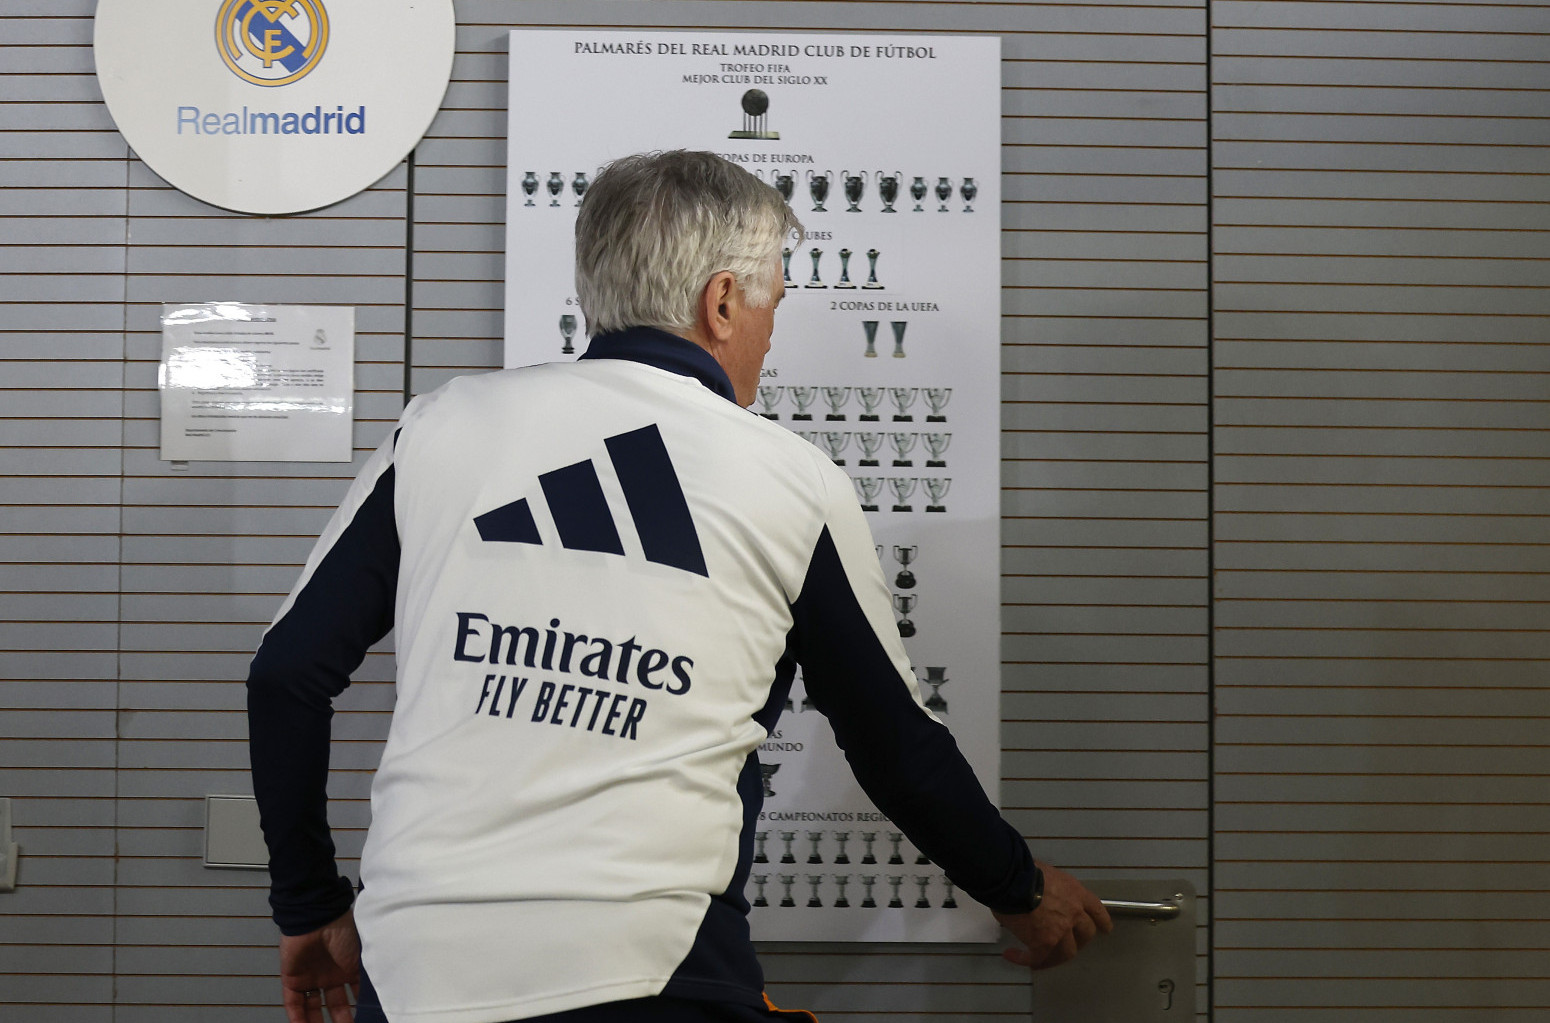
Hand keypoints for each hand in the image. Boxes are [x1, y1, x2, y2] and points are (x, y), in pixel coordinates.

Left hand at [278, 908, 360, 1022]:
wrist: (317, 919)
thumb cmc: (343, 932)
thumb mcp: (362, 956)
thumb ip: (367, 976)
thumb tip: (380, 994)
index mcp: (349, 968)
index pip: (354, 994)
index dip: (358, 1008)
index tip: (364, 1018)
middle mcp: (331, 975)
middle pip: (334, 1004)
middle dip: (340, 1020)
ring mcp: (311, 977)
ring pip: (313, 1007)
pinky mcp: (293, 979)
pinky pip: (293, 1002)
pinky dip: (297, 1018)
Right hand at [992, 861, 1112, 969]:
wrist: (1013, 880)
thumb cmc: (1026, 871)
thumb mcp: (1048, 874)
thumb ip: (1053, 889)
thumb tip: (1040, 896)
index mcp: (1076, 894)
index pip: (1097, 911)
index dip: (1102, 922)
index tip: (1105, 930)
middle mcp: (1074, 914)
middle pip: (1086, 935)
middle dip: (1079, 942)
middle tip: (1067, 945)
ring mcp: (1060, 931)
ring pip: (1066, 953)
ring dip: (1054, 957)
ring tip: (1039, 958)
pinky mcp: (1043, 943)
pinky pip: (1037, 958)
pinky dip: (1025, 959)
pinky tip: (1012, 955)